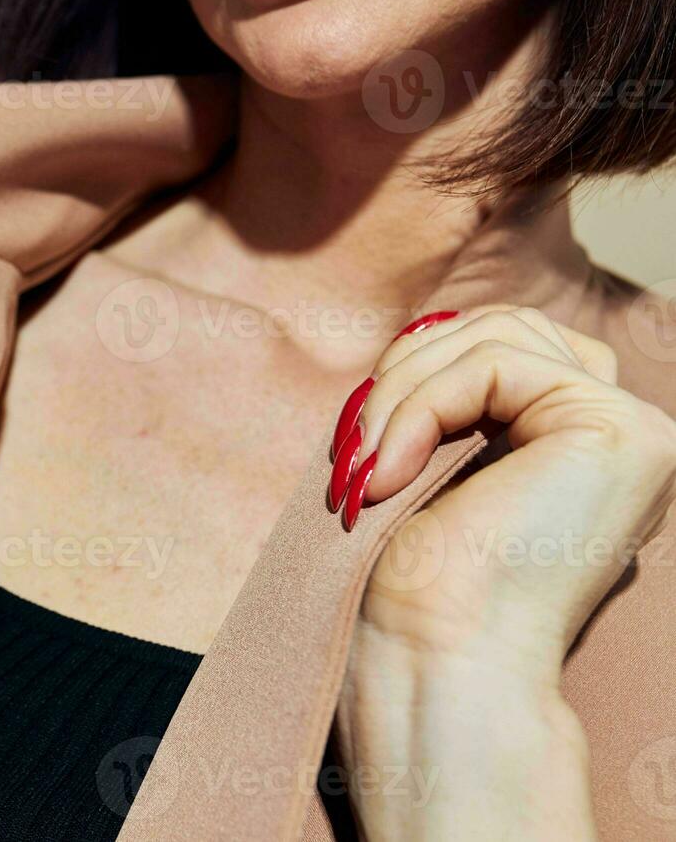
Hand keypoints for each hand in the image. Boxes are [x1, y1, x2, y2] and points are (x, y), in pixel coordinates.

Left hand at [331, 306, 675, 838]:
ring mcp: (632, 430)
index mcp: (577, 446)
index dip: (415, 371)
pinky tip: (389, 472)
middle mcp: (619, 434)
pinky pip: (494, 363)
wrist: (437, 660)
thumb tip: (416, 336)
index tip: (358, 444)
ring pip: (496, 336)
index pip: (498, 344)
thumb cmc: (418, 587)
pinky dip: (420, 406)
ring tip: (367, 465)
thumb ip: (445, 398)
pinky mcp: (621, 430)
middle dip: (406, 372)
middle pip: (504, 325)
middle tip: (353, 449)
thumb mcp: (429, 464)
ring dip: (403, 392)